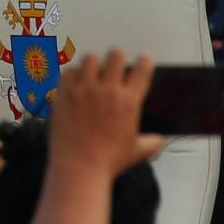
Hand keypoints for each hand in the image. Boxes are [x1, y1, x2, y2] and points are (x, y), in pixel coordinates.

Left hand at [49, 52, 164, 177]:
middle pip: (115, 56)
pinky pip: (68, 71)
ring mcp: (84, 90)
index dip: (145, 60)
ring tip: (91, 72)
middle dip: (117, 58)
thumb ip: (151, 142)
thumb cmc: (108, 161)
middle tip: (113, 65)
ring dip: (93, 64)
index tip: (145, 57)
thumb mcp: (137, 151)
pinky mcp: (64, 94)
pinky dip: (72, 74)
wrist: (80, 167)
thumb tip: (159, 140)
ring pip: (90, 59)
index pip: (142, 70)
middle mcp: (108, 91)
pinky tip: (74, 82)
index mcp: (129, 102)